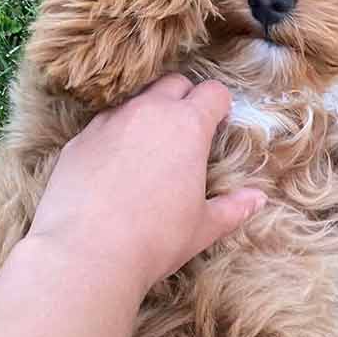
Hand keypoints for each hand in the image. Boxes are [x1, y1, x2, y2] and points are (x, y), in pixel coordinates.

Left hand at [26, 74, 265, 293]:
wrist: (85, 254)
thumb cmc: (155, 239)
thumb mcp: (203, 227)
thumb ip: (233, 208)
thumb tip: (258, 199)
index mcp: (187, 126)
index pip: (212, 92)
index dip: (220, 106)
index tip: (218, 125)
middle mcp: (148, 112)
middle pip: (173, 83)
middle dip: (185, 98)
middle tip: (187, 132)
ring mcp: (109, 122)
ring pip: (135, 100)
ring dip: (149, 114)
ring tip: (150, 150)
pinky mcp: (79, 140)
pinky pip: (103, 124)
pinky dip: (115, 135)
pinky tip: (114, 167)